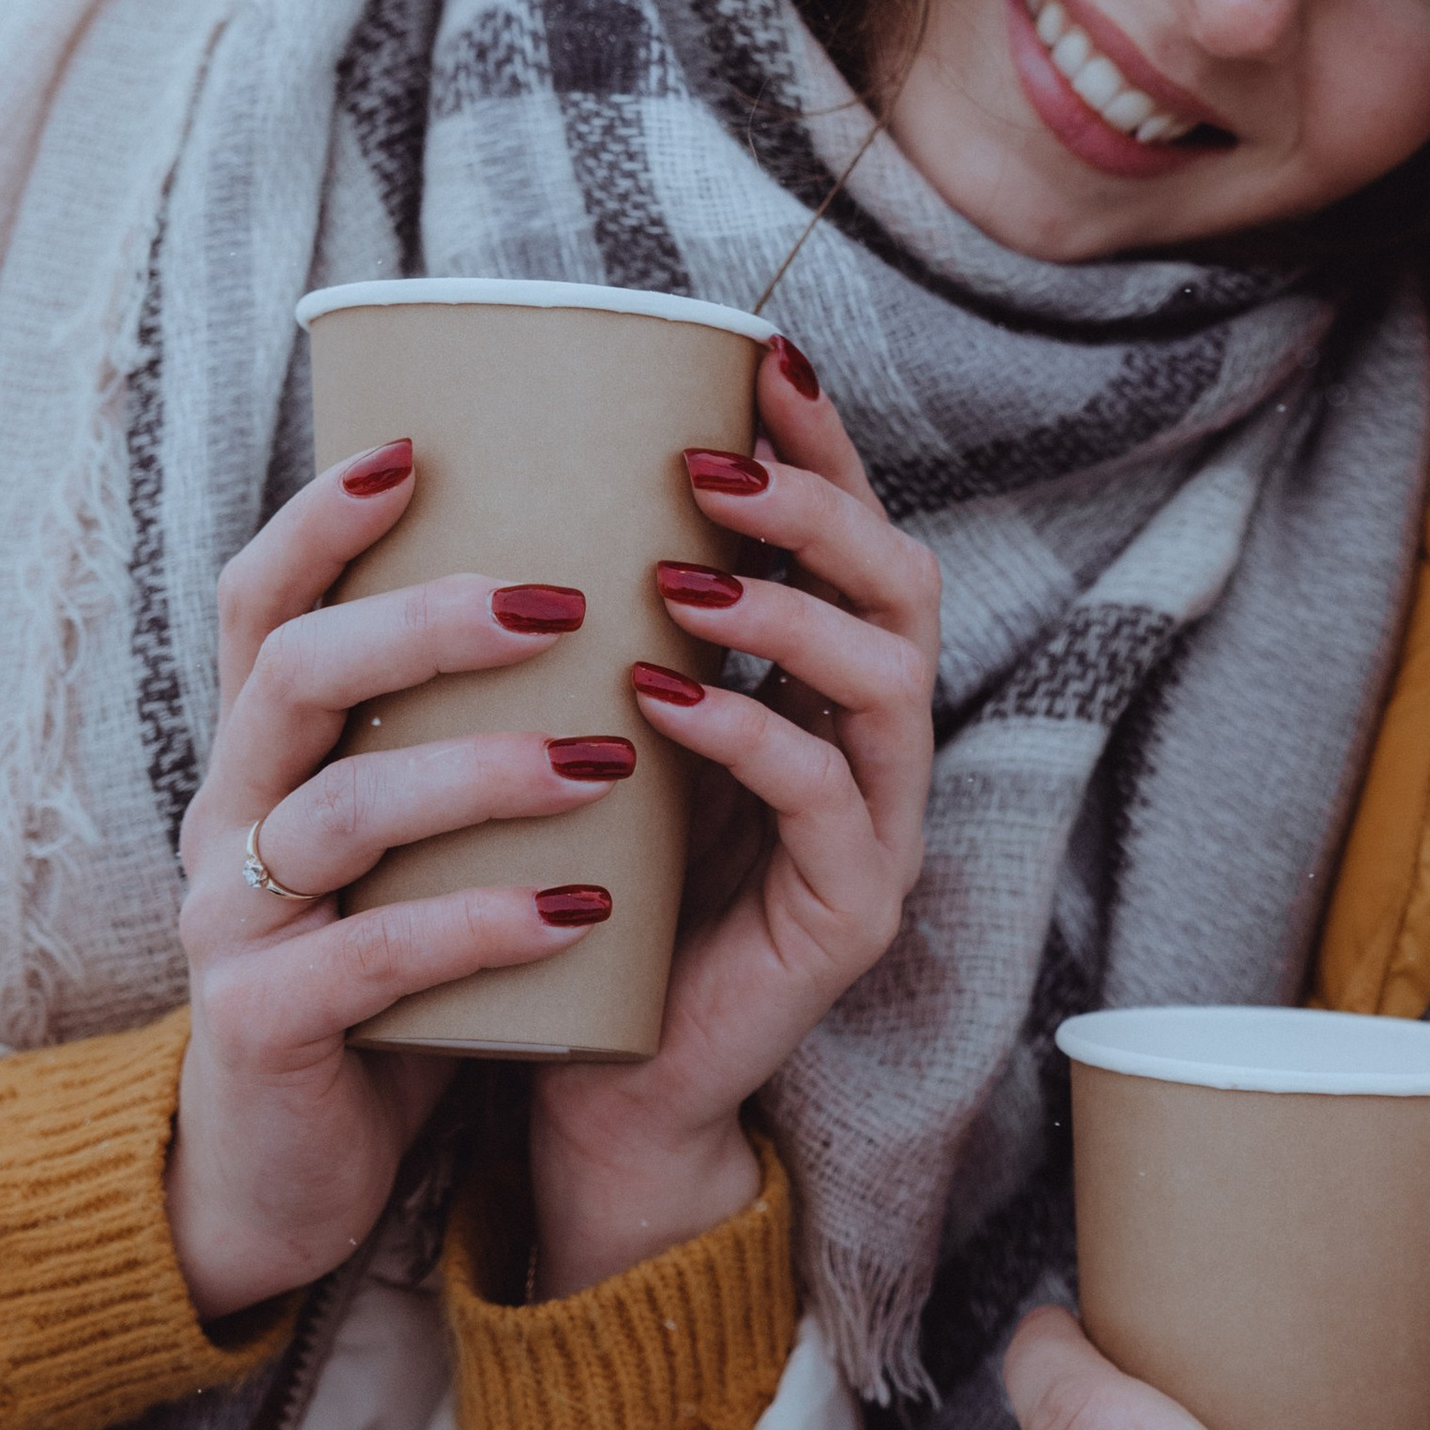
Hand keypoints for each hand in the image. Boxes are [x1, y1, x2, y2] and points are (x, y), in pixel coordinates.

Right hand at [171, 445, 633, 1322]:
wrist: (297, 1166)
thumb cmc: (387, 965)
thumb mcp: (412, 833)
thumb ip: (465, 728)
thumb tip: (611, 585)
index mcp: (265, 754)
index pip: (261, 602)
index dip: (324, 520)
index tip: (419, 448)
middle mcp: (232, 818)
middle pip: (296, 675)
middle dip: (427, 623)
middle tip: (564, 600)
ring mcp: (236, 924)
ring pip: (339, 814)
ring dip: (479, 773)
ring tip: (604, 757)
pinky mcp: (270, 1029)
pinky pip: (374, 961)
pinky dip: (481, 925)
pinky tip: (581, 907)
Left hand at [526, 336, 939, 1297]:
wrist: (595, 1075)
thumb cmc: (591, 883)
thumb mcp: (601, 726)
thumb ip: (610, 623)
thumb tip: (527, 467)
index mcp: (820, 688)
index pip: (852, 533)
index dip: (822, 441)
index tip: (756, 354)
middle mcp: (873, 744)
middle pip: (903, 583)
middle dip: (817, 503)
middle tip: (707, 462)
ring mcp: (877, 829)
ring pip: (889, 678)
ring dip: (789, 607)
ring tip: (684, 570)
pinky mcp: (851, 913)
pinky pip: (828, 799)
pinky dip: (748, 732)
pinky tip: (662, 699)